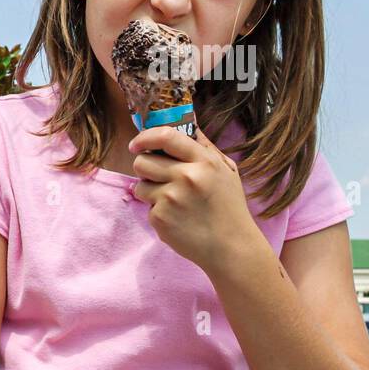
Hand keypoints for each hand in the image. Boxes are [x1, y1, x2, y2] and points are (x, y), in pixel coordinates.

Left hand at [128, 126, 262, 273]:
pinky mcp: (160, 218)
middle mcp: (187, 177)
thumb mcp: (226, 171)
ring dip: (150, 190)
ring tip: (172, 200)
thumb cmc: (228, 206)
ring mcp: (171, 198)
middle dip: (146, 168)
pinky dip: (157, 211)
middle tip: (159, 177)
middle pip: (142, 162)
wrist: (231, 246)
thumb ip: (204, 147)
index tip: (137, 145)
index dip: (145, 138)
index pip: (165, 136)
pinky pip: (146, 206)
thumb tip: (188, 123)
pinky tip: (177, 217)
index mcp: (204, 161)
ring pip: (140, 184)